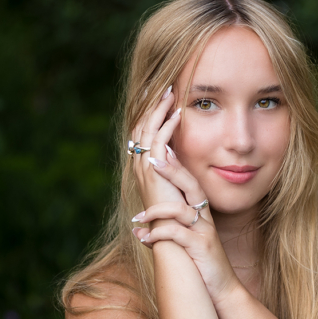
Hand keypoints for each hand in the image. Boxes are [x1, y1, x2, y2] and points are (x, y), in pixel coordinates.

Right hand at [131, 86, 183, 208]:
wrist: (173, 233)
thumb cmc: (178, 212)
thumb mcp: (174, 182)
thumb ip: (172, 165)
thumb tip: (174, 149)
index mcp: (143, 165)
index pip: (142, 131)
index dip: (148, 112)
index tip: (158, 94)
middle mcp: (139, 164)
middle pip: (141, 125)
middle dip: (151, 104)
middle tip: (162, 85)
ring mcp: (144, 167)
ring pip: (148, 130)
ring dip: (159, 110)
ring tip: (170, 93)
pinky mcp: (154, 172)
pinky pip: (158, 142)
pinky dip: (167, 126)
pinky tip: (177, 114)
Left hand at [131, 150, 242, 305]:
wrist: (220, 289)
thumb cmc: (199, 262)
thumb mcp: (187, 238)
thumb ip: (171, 223)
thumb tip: (146, 216)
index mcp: (201, 212)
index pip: (189, 181)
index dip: (176, 165)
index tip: (159, 150)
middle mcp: (205, 218)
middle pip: (191, 186)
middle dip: (172, 171)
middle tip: (152, 161)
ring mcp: (204, 232)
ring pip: (181, 210)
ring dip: (156, 212)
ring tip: (137, 218)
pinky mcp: (201, 248)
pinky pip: (178, 235)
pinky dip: (158, 235)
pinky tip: (144, 240)